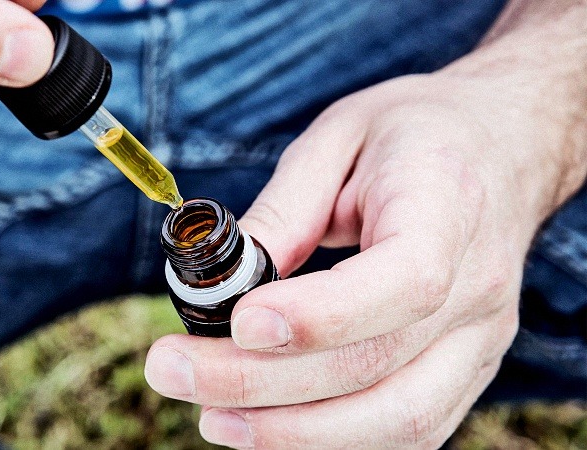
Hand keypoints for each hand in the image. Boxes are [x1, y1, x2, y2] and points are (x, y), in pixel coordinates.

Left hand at [145, 2, 586, 447]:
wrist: (501, 149)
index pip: (403, 281)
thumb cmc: (414, 135)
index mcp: (449, 208)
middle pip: (377, 364)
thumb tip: (225, 282)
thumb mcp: (338, 137)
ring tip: (211, 417)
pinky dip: (332, 439)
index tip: (238, 324)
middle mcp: (477, 288)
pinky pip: (406, 429)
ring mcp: (480, 341)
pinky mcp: (467, 370)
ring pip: (397, 419)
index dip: (320, 316)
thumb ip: (285, 209)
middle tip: (174, 372)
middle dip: (263, 384)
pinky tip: (268, 428)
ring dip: (294, 433)